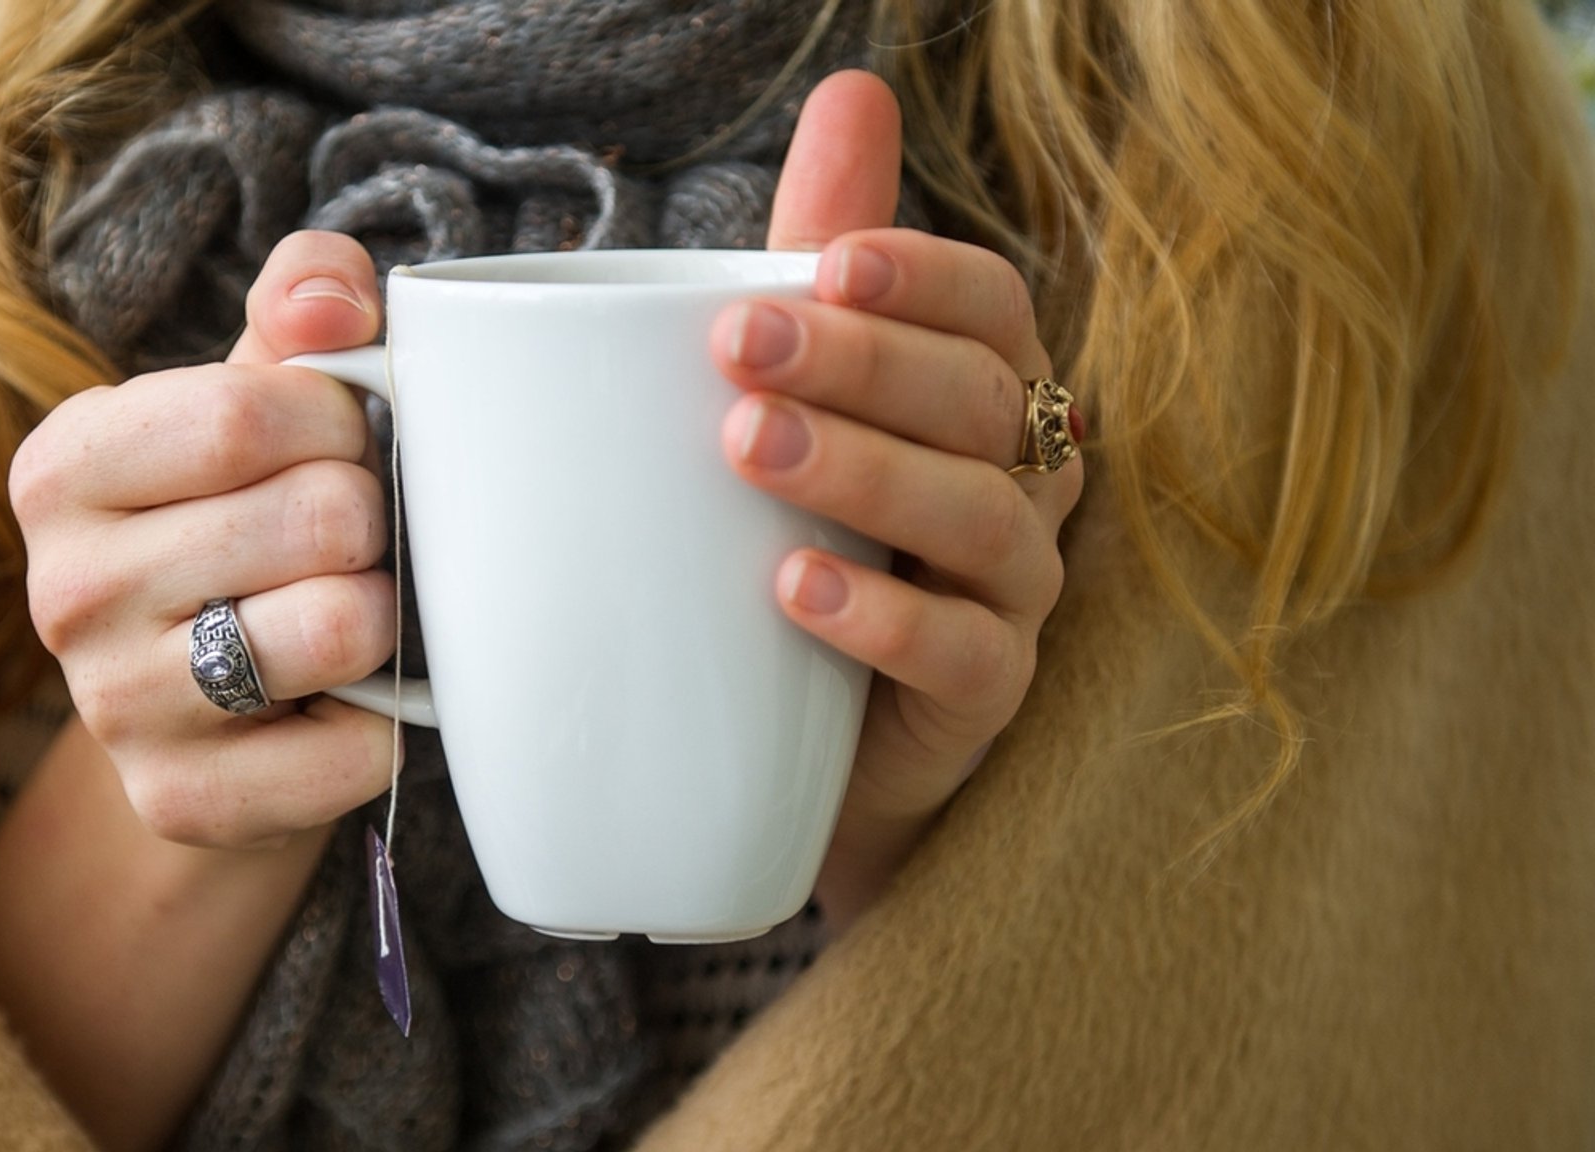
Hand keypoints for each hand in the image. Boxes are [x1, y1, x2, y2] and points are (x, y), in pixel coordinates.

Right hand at [11, 231, 399, 848]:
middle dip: (370, 519)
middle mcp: (61, 590)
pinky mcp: (178, 803)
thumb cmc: (245, 519)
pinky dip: (382, 725)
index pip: (250, 412)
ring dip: (384, 617)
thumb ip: (302, 305)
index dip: (341, 421)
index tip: (343, 442)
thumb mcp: (257, 395)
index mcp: (62, 467)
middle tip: (347, 542)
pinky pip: (355, 751)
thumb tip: (339, 298)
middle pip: (315, 516)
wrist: (210, 709)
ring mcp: (112, 708)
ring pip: (342, 628)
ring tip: (345, 611)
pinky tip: (338, 705)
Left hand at [723, 72, 1085, 930]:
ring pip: (979, 517)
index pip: (993, 309)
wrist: (803, 744)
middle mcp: (1021, 482)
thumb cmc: (808, 538)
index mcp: (982, 393)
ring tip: (749, 448)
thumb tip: (855, 87)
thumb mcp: (805, 394)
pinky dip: (884, 620)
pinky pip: (967, 655)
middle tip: (740, 346)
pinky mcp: (986, 701)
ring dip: (864, 473)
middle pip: (979, 400)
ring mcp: (1014, 594)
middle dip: (864, 362)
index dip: (923, 277)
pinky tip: (794, 589)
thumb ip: (823, 260)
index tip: (824, 260)